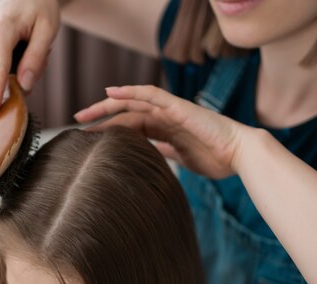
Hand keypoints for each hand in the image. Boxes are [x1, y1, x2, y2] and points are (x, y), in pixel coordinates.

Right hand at [0, 0, 60, 118]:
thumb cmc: (41, 6)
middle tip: (38, 65)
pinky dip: (9, 69)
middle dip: (11, 85)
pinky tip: (23, 52)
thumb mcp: (48, 30)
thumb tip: (24, 86)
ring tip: (32, 53)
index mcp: (2, 30)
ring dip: (12, 77)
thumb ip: (36, 58)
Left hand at [74, 85, 252, 178]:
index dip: (108, 131)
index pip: (129, 126)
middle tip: (76, 124)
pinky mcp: (178, 107)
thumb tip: (149, 155)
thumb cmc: (216, 158)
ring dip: (106, 105)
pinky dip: (131, 91)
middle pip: (125, 113)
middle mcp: (164, 116)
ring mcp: (170, 110)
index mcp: (164, 129)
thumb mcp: (182, 159)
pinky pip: (151, 94)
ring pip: (132, 101)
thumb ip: (165, 152)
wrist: (239, 155)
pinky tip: (112, 92)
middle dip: (100, 118)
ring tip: (84, 113)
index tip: (87, 140)